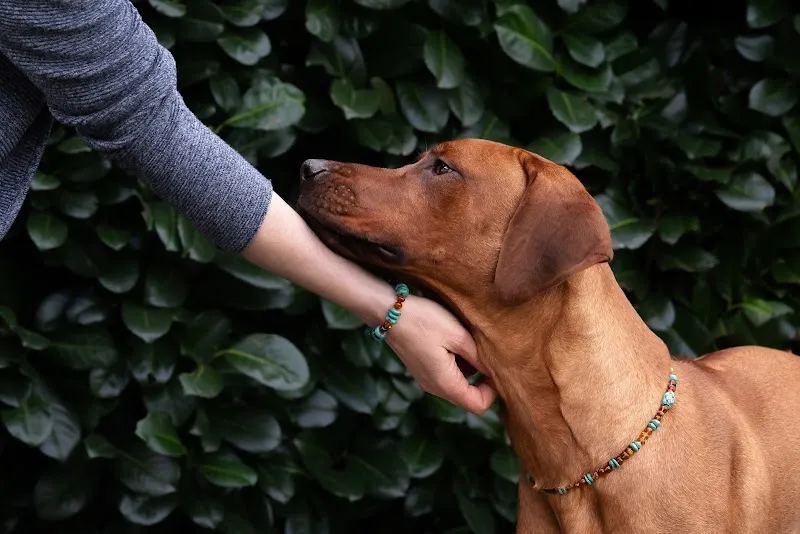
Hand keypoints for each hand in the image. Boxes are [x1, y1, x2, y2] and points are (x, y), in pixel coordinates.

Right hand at [385, 295, 496, 414]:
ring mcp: (426, 380)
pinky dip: (458, 366)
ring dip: (470, 371)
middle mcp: (435, 388)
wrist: (388, 311)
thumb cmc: (424, 321)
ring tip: (471, 345)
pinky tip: (456, 343)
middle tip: (488, 355)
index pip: (478, 406)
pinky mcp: (422, 369)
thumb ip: (478, 357)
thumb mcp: (458, 335)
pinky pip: (447, 376)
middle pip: (468, 398)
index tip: (497, 368)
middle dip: (483, 382)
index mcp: (445, 383)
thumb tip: (494, 371)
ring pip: (458, 387)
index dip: (493, 392)